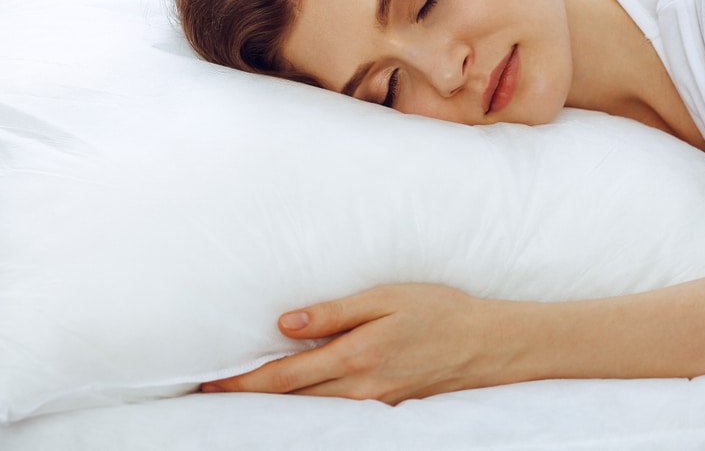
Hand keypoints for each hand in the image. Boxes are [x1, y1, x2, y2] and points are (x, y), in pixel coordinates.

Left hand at [201, 283, 502, 404]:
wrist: (487, 344)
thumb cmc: (439, 311)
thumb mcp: (388, 298)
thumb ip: (335, 313)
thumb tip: (286, 324)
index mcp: (355, 356)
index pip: (284, 377)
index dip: (244, 382)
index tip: (211, 383)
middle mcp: (359, 388)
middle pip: (290, 402)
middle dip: (250, 399)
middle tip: (213, 393)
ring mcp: (373, 404)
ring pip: (310, 412)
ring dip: (275, 406)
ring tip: (245, 396)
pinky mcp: (386, 408)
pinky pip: (336, 412)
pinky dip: (308, 406)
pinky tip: (297, 398)